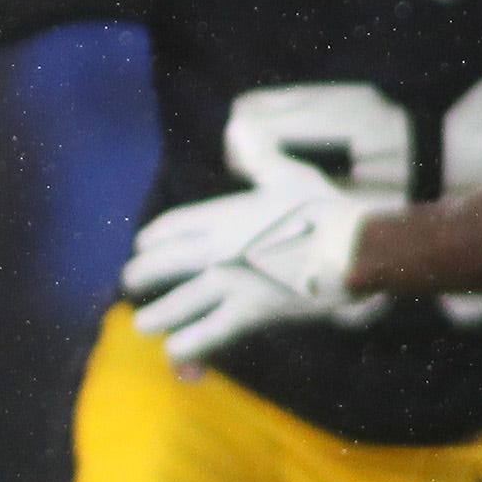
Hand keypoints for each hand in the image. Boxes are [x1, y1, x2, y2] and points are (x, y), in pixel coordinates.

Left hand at [120, 175, 386, 362]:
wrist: (351, 246)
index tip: (142, 245)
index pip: (172, 227)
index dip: (153, 238)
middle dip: (141, 275)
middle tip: (130, 283)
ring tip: (144, 325)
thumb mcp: (288, 174)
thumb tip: (239, 127)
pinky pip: (207, 335)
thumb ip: (260, 156)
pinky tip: (176, 355)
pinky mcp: (248, 313)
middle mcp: (216, 249)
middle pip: (162, 264)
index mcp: (223, 215)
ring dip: (157, 316)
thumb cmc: (325, 210)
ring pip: (178, 303)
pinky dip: (188, 348)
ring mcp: (229, 282)